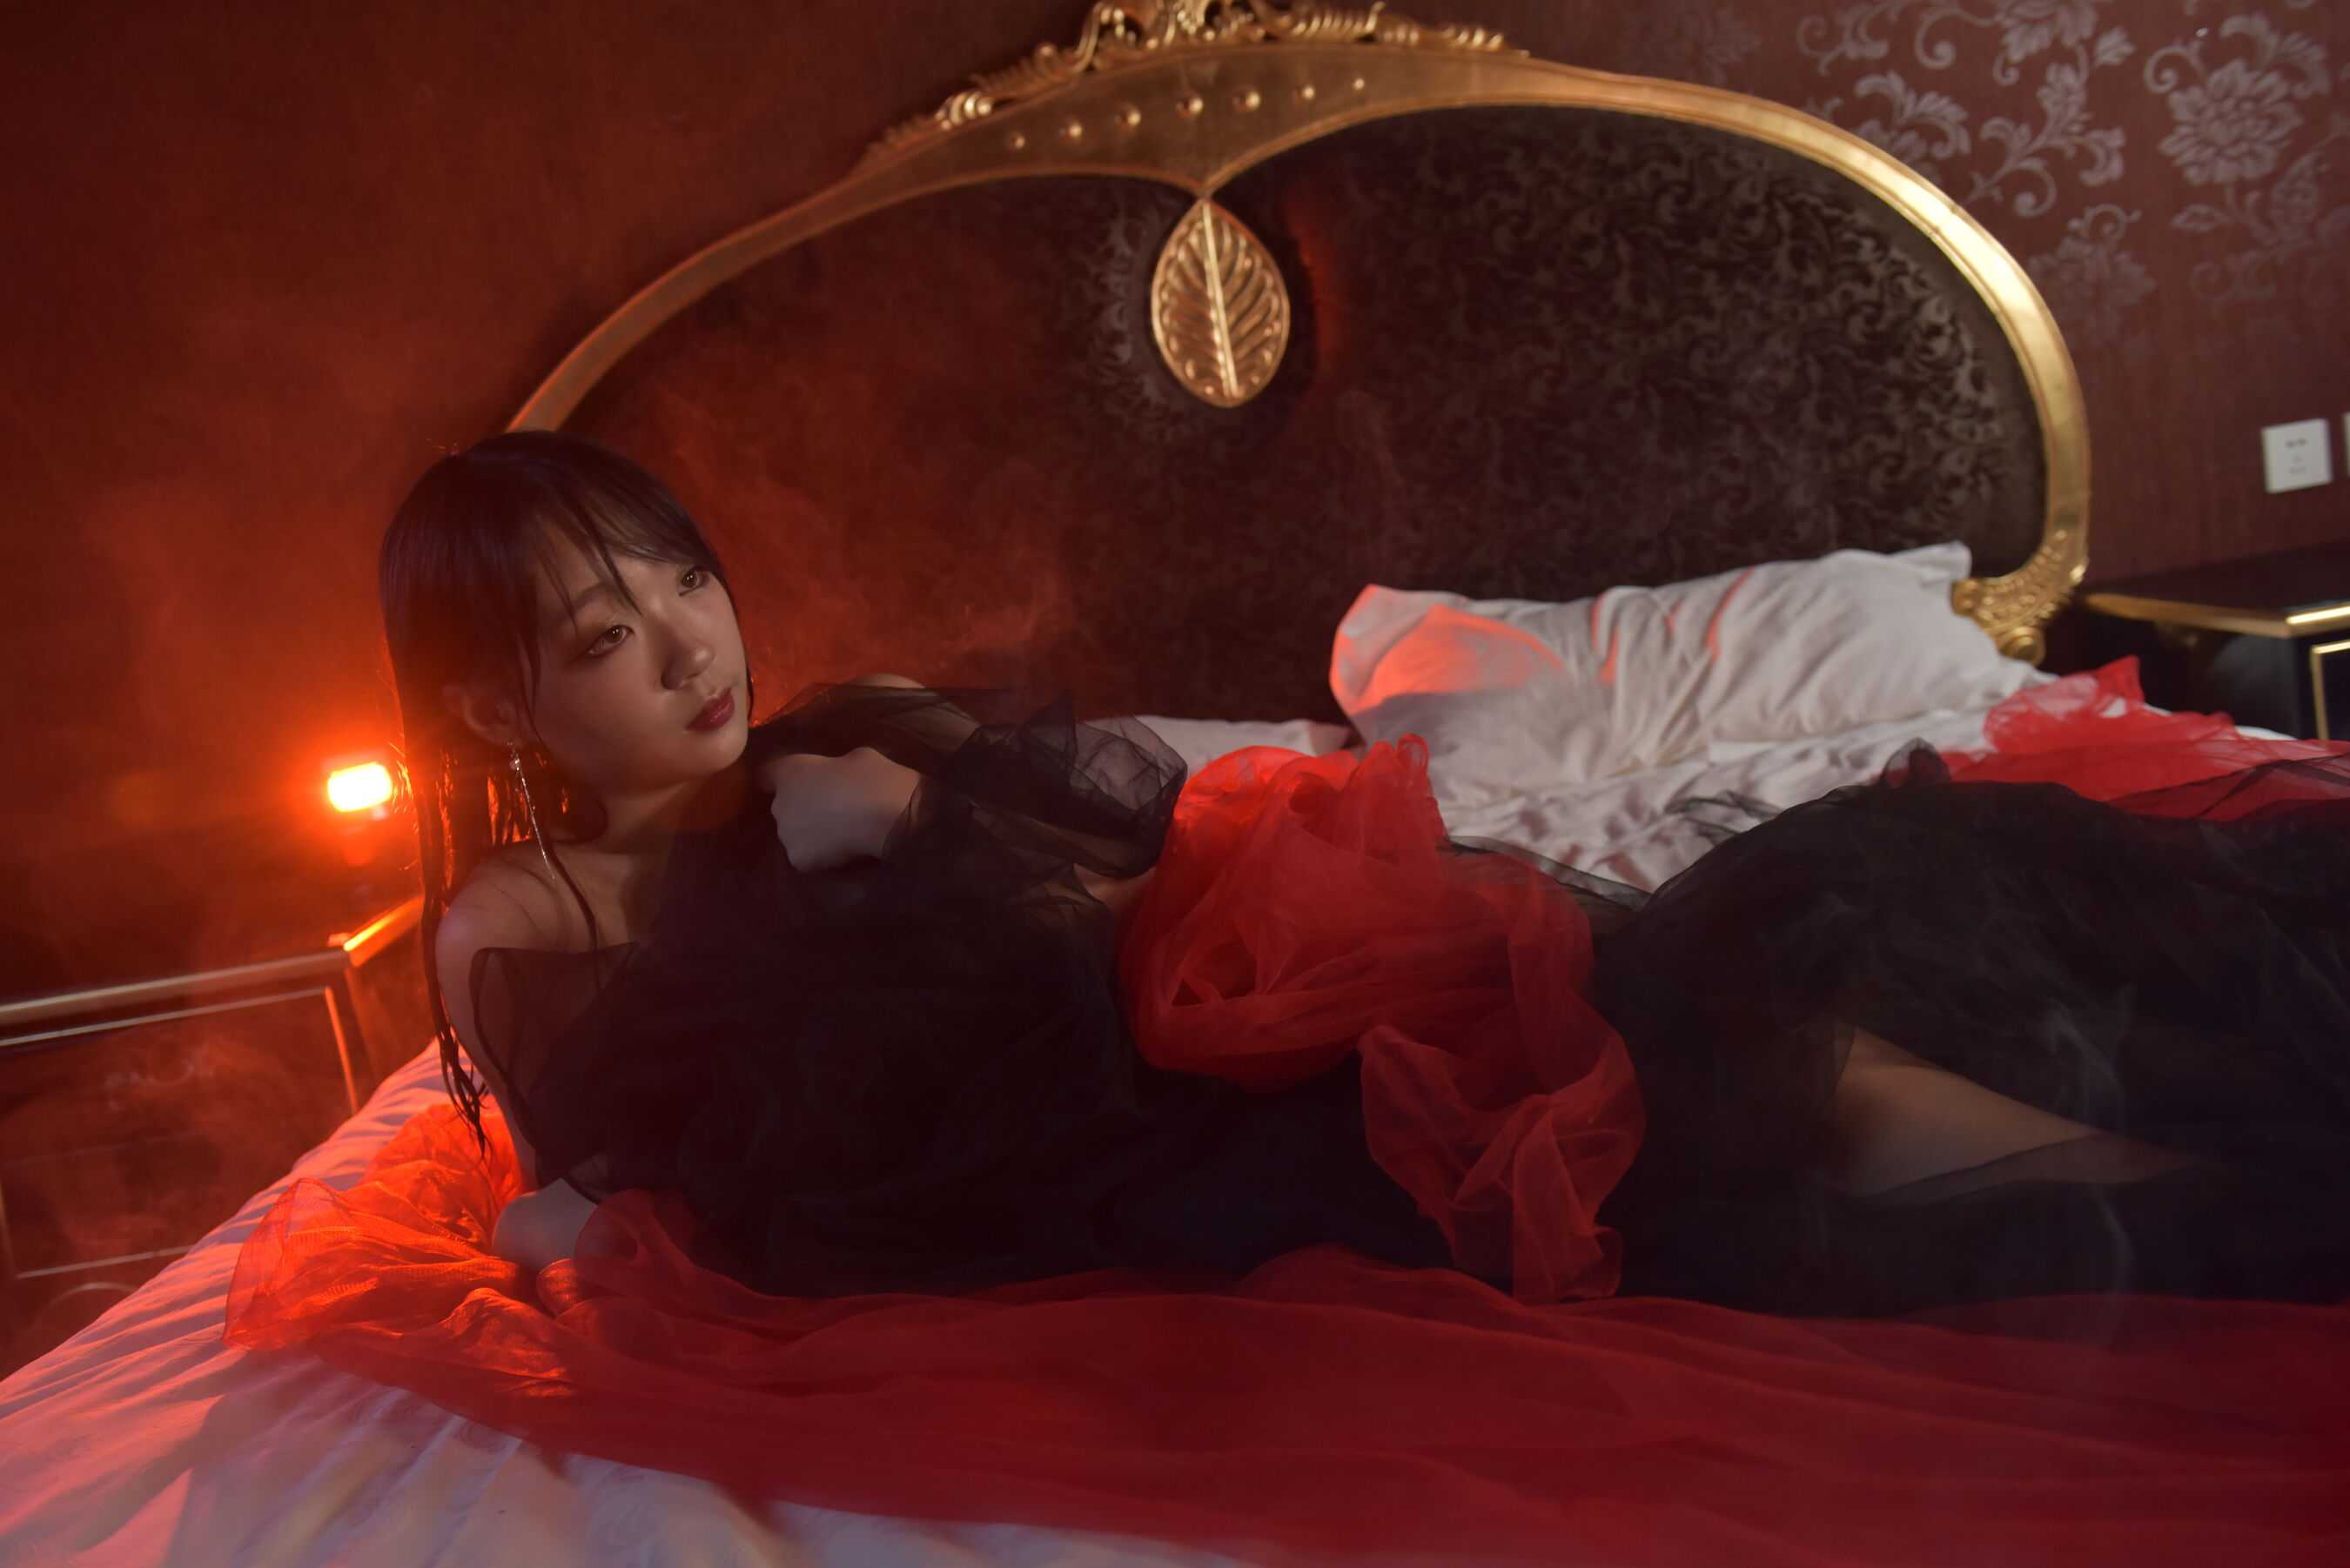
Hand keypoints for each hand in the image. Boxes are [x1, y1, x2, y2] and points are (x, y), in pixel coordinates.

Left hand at [761, 746, 921, 871]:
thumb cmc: (873, 777)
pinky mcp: (798, 859)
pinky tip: (842, 852)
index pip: (769, 776)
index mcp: (789, 770)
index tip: (803, 785)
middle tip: (832, 811)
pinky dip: (821, 856)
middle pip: (784, 808)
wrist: (883, 814)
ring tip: (839, 835)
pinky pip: (808, 857)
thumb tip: (843, 777)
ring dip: (810, 834)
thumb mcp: (855, 758)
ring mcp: (785, 833)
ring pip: (794, 834)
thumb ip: (837, 769)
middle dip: (802, 809)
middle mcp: (778, 801)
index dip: (787, 781)